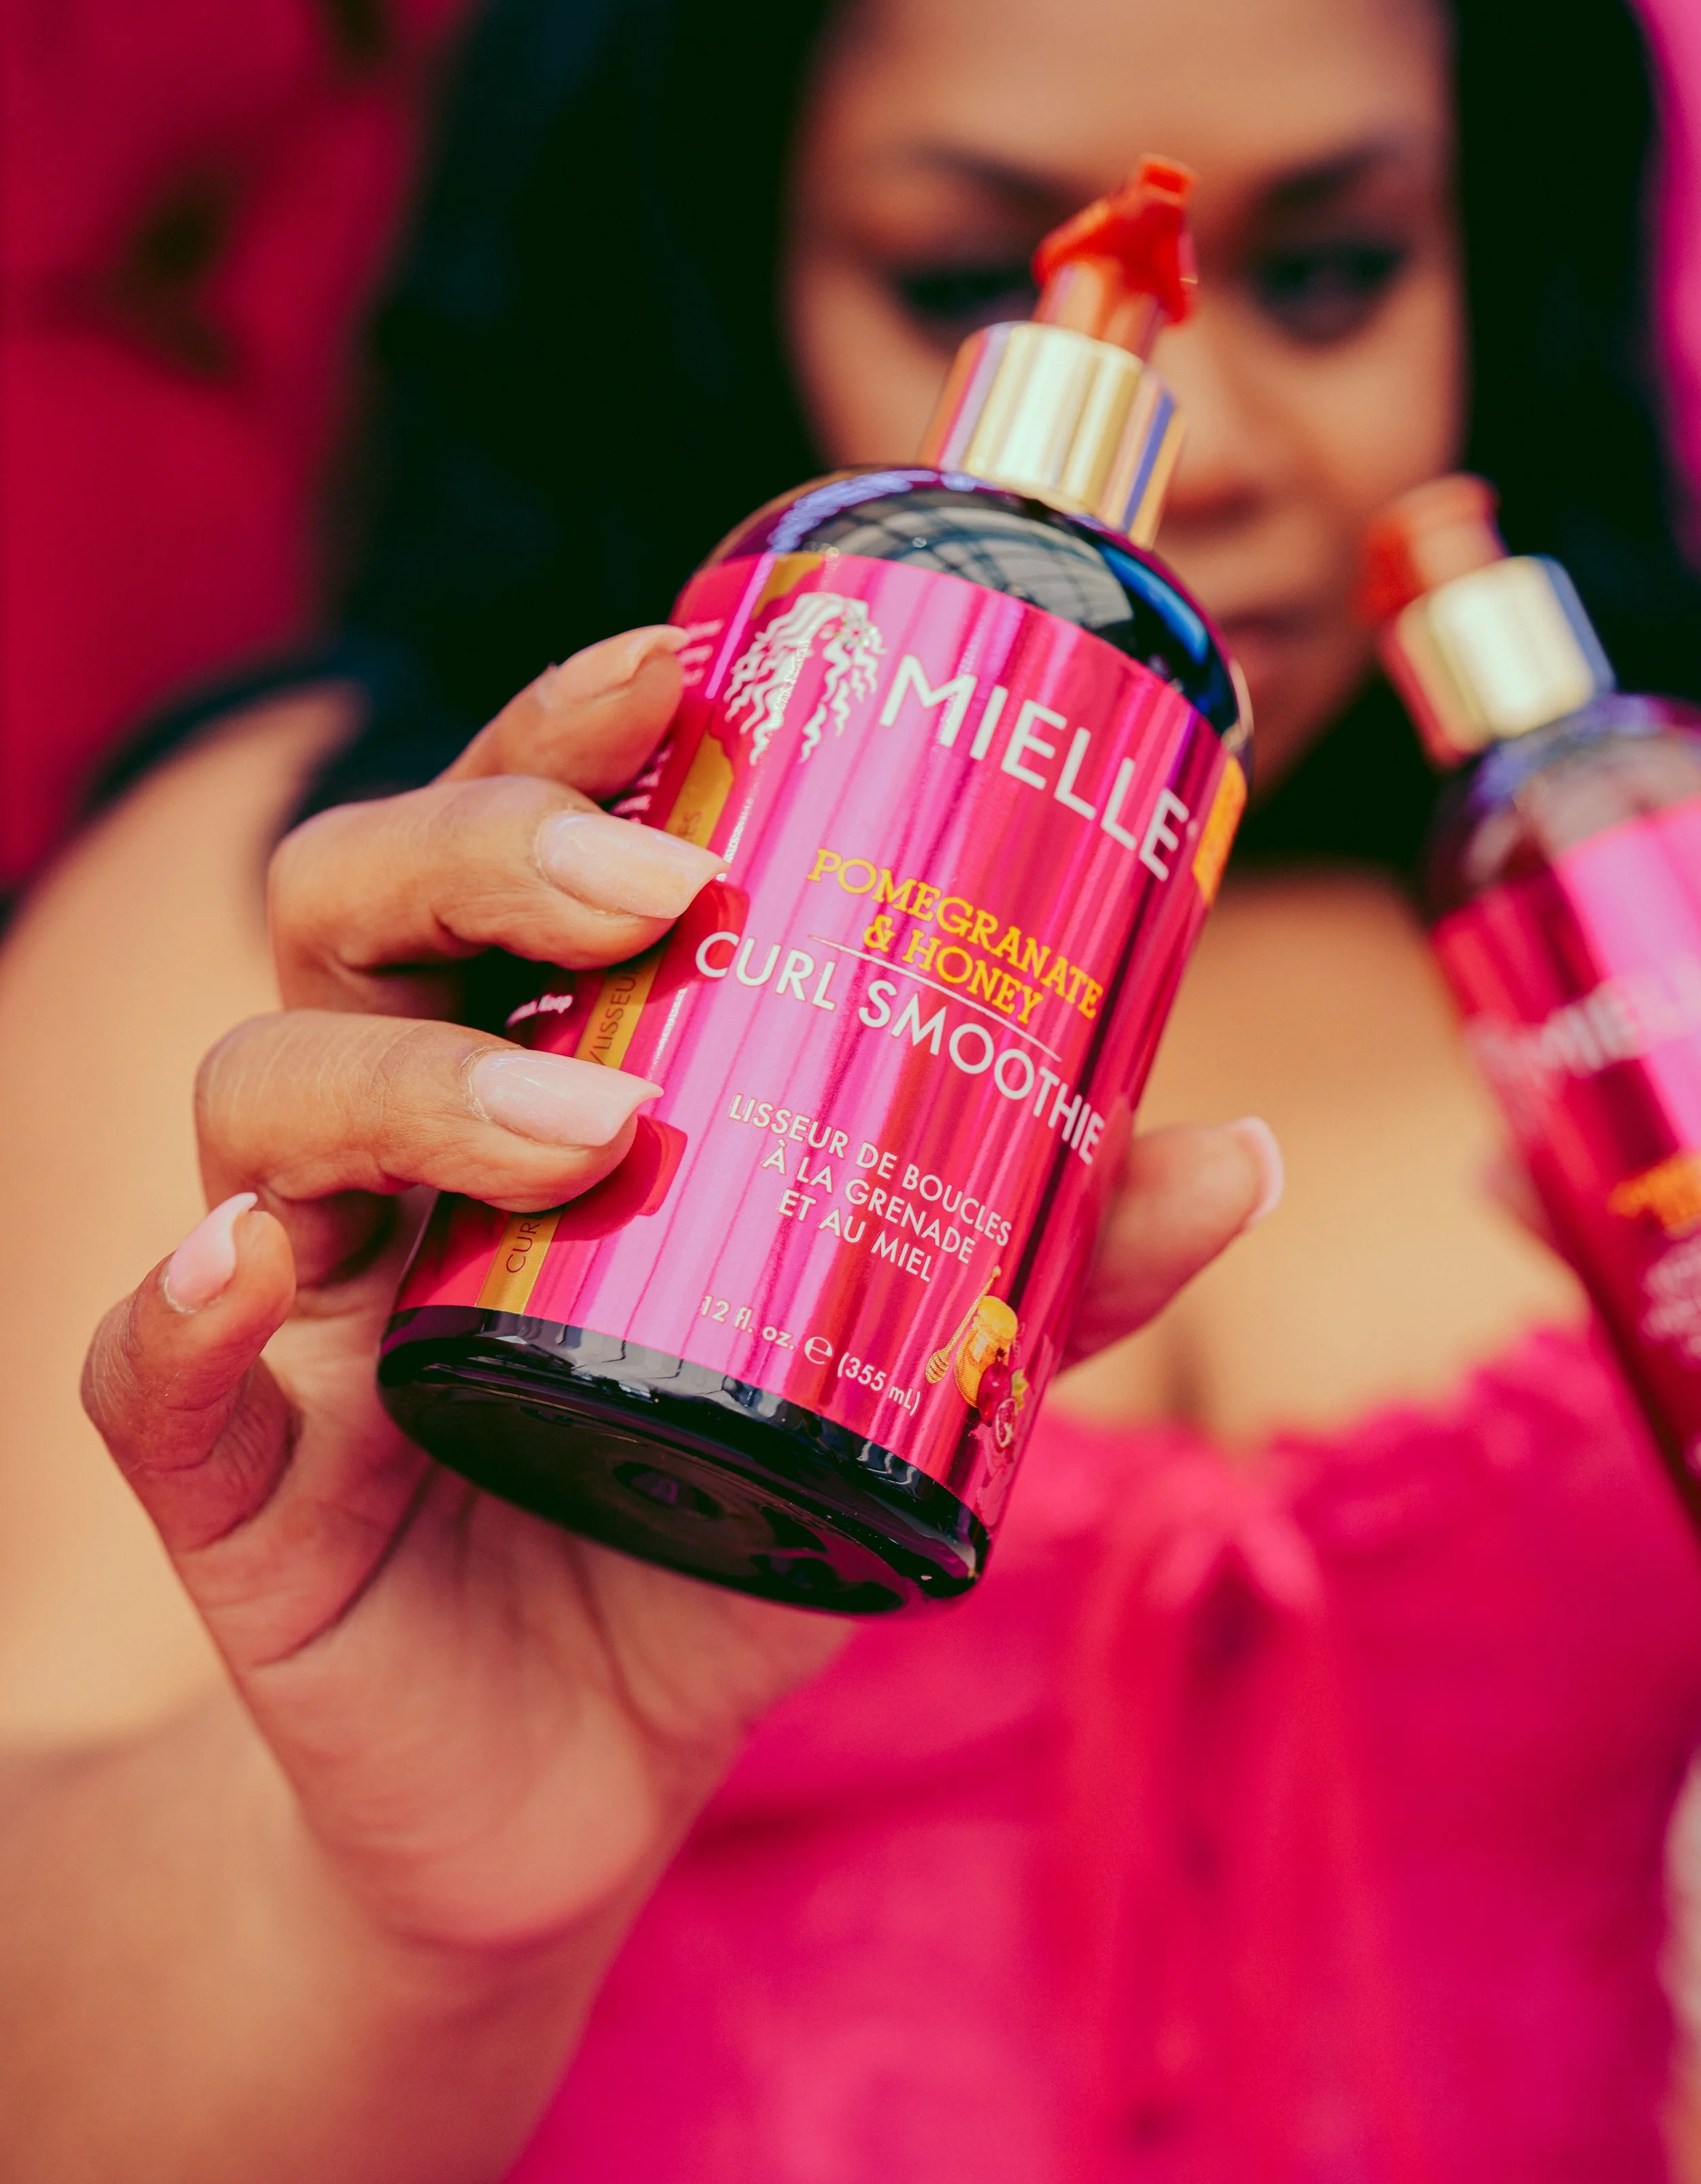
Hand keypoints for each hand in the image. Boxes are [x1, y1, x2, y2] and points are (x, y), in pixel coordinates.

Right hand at [83, 627, 1278, 1975]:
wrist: (576, 1785)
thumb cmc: (714, 1537)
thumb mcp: (889, 1390)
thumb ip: (1043, 1275)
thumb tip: (1235, 1149)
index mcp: (529, 1072)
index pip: (506, 851)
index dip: (568, 732)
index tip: (691, 663)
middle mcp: (392, 1145)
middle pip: (355, 907)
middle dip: (485, 849)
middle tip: (653, 883)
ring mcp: (299, 1296)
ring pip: (258, 1098)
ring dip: (405, 1081)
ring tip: (578, 1129)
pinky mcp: (233, 1479)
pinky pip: (141, 1364)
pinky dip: (182, 1304)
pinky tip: (256, 1264)